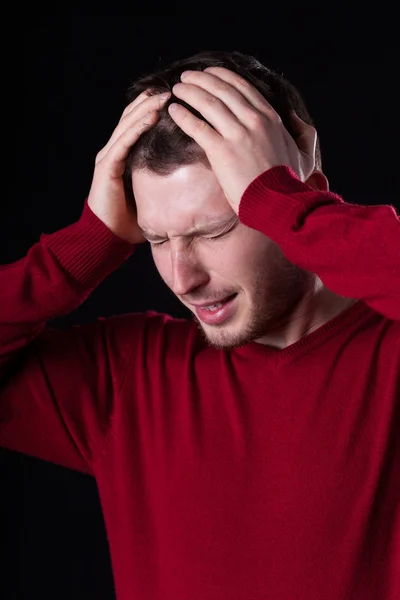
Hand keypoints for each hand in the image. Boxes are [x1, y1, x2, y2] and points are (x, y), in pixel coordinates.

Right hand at [88, 90, 169, 243]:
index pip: (136, 124)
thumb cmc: (127, 220)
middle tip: (171, 88)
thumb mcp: (148, 195)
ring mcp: (108, 157)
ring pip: (128, 125)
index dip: (151, 108)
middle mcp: (112, 151)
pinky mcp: (107, 167)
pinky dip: (137, 128)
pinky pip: (124, 143)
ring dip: (146, 109)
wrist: (106, 236)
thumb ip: (159, 182)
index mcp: (121, 155)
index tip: (172, 97)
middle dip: (151, 101)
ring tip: (163, 96)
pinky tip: (151, 116)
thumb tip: (186, 182)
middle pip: (131, 118)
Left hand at [168, 67, 316, 213]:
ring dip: (190, 92)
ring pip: (208, 103)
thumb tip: (293, 116)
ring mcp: (237, 134)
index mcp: (271, 118)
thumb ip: (303, 132)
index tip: (209, 73)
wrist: (278, 204)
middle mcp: (254, 121)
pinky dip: (184, 116)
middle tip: (187, 76)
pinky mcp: (221, 151)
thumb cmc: (290, 184)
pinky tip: (174, 110)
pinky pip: (197, 127)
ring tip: (177, 88)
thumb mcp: (305, 154)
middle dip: (201, 79)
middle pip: (222, 90)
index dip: (223, 76)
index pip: (243, 88)